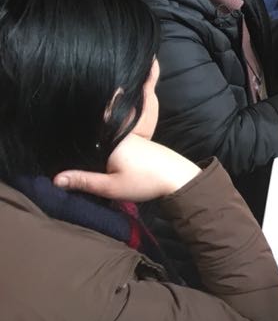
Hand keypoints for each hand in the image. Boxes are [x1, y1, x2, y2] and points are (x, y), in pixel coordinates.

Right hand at [53, 135, 200, 201]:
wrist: (179, 178)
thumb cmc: (145, 182)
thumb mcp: (110, 186)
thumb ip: (83, 181)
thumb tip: (55, 179)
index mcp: (111, 140)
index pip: (86, 137)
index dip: (75, 144)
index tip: (66, 152)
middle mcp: (122, 134)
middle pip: (97, 138)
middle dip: (88, 146)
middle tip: (79, 158)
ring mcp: (133, 136)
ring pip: (110, 141)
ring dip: (102, 148)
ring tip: (93, 159)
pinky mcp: (141, 142)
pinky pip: (120, 142)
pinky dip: (114, 150)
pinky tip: (113, 161)